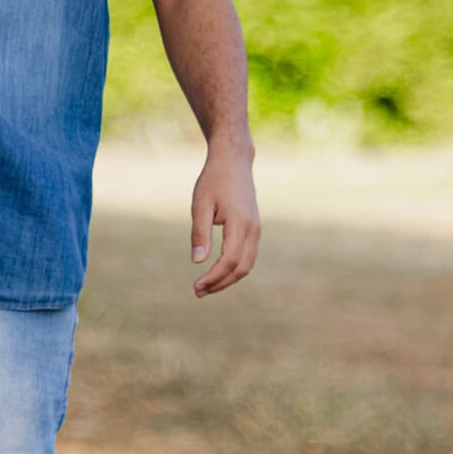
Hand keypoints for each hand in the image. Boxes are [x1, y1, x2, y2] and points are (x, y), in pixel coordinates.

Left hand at [188, 145, 259, 297]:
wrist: (234, 161)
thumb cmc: (213, 180)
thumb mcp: (200, 204)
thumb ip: (200, 233)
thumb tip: (197, 261)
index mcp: (239, 223)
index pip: (229, 260)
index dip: (214, 277)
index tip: (196, 285)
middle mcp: (253, 229)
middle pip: (241, 268)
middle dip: (220, 283)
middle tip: (198, 292)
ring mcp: (256, 229)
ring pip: (247, 264)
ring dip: (228, 278)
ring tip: (205, 286)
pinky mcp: (254, 228)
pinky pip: (248, 256)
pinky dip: (234, 269)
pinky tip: (217, 272)